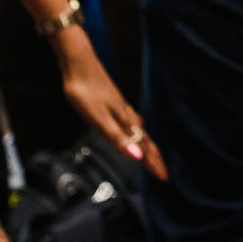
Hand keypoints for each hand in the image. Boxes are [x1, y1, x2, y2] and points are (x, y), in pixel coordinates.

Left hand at [51, 27, 168, 180]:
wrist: (77, 63)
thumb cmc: (84, 91)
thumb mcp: (98, 118)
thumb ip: (116, 137)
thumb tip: (137, 157)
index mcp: (123, 121)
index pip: (143, 147)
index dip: (153, 163)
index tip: (165, 178)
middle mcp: (125, 115)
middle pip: (144, 140)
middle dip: (154, 156)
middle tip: (164, 172)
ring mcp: (120, 106)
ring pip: (139, 130)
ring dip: (147, 144)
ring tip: (154, 153)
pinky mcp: (113, 101)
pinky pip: (131, 120)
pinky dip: (138, 129)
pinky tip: (137, 124)